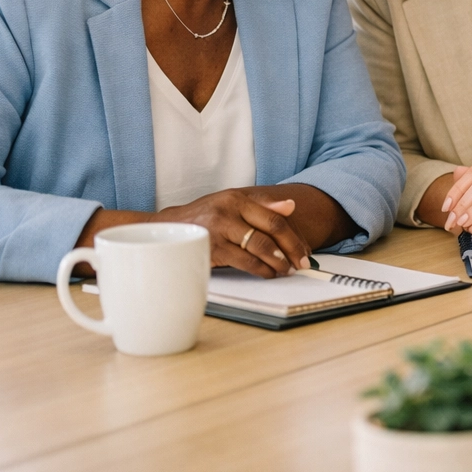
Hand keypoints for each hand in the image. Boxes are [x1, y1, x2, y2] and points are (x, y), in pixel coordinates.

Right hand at [155, 189, 311, 278]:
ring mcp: (218, 230)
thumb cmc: (205, 217)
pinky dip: (260, 270)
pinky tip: (268, 273)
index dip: (293, 237)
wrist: (166, 228)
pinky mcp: (210, 249)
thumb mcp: (231, 204)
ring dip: (277, 263)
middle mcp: (228, 211)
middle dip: (291, 251)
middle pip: (270, 232)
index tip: (305, 251)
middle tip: (302, 264)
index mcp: (237, 198)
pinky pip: (243, 262)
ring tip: (286, 270)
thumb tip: (291, 206)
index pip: (275, 218)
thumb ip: (262, 205)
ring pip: (259, 248)